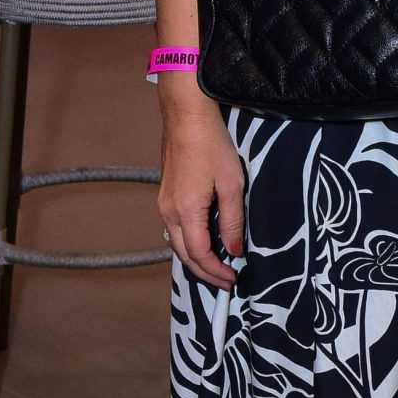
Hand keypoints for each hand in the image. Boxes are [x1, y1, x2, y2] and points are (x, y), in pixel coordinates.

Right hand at [158, 94, 246, 290]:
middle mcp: (168, 212)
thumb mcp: (232, 184)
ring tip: (217, 267)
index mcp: (186, 211)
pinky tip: (204, 243)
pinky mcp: (164, 195)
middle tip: (226, 282)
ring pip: (177, 243)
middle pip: (183, 254)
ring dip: (196, 259)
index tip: (234, 280)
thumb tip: (234, 250)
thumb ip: (232, 220)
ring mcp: (163, 203)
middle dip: (205, 272)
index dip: (216, 271)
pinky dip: (189, 243)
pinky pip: (175, 229)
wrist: (186, 116)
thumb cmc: (212, 145)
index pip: (199, 254)